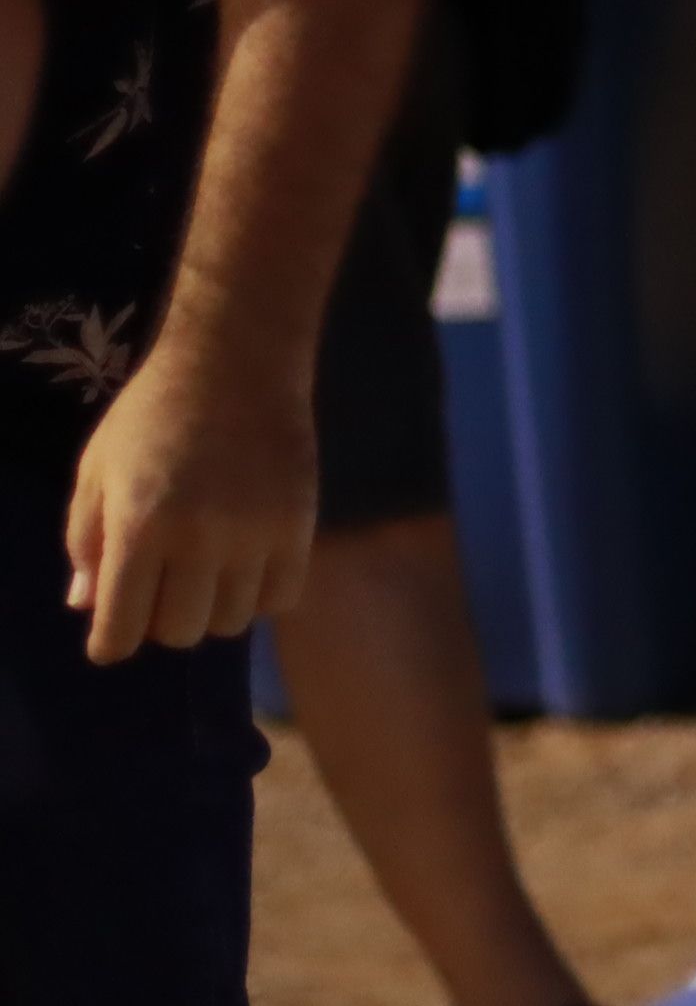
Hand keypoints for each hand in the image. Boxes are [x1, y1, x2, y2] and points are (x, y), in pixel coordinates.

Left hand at [64, 342, 316, 664]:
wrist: (237, 361)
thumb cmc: (151, 414)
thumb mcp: (96, 472)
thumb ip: (84, 542)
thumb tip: (86, 606)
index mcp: (137, 526)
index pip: (121, 629)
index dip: (109, 643)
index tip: (112, 635)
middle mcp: (198, 539)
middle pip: (179, 632)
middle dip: (161, 620)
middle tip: (161, 587)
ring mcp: (255, 534)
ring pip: (231, 622)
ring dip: (211, 608)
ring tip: (207, 574)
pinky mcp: (300, 526)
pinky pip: (280, 599)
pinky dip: (259, 595)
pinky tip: (247, 565)